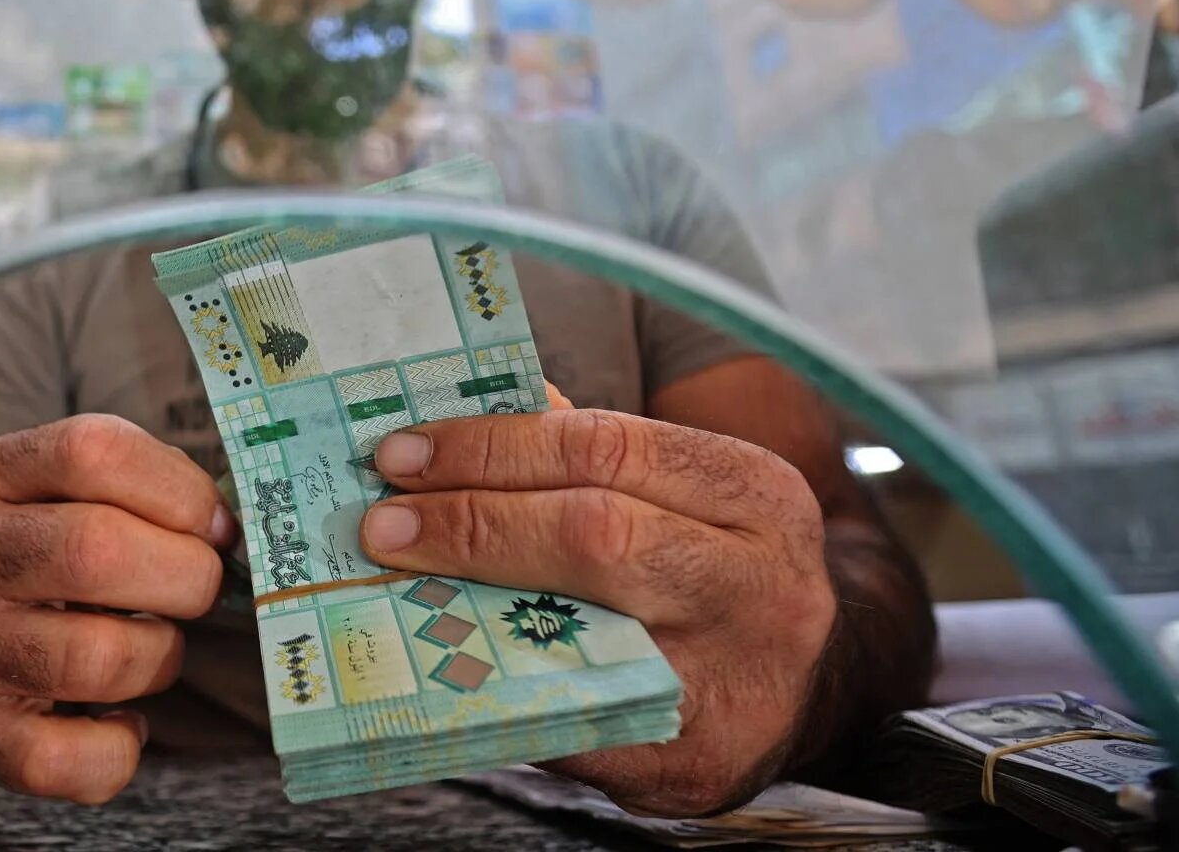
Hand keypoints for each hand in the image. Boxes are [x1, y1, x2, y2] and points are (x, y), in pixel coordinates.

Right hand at [0, 415, 235, 803]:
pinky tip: (119, 719)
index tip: (212, 524)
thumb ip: (125, 484)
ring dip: (159, 657)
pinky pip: (66, 759)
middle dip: (186, 576)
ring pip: (99, 658)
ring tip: (149, 647)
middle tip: (193, 587)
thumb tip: (224, 529)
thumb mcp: (33, 486)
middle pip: (100, 551)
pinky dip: (119, 748)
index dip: (179, 488)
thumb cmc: (2, 554)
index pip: (93, 451)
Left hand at [358, 409, 835, 816]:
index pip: (603, 446)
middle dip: (472, 521)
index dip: (490, 446)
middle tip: (382, 524)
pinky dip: (501, 689)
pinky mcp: (698, 763)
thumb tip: (455, 416)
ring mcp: (739, 680)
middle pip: (595, 531)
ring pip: (584, 630)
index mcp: (754, 493)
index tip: (401, 454)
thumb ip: (585, 456)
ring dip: (470, 603)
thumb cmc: (707, 573)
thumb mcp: (680, 499)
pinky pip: (575, 720)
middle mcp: (762, 583)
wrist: (796, 696)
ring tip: (393, 585)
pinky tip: (441, 666)